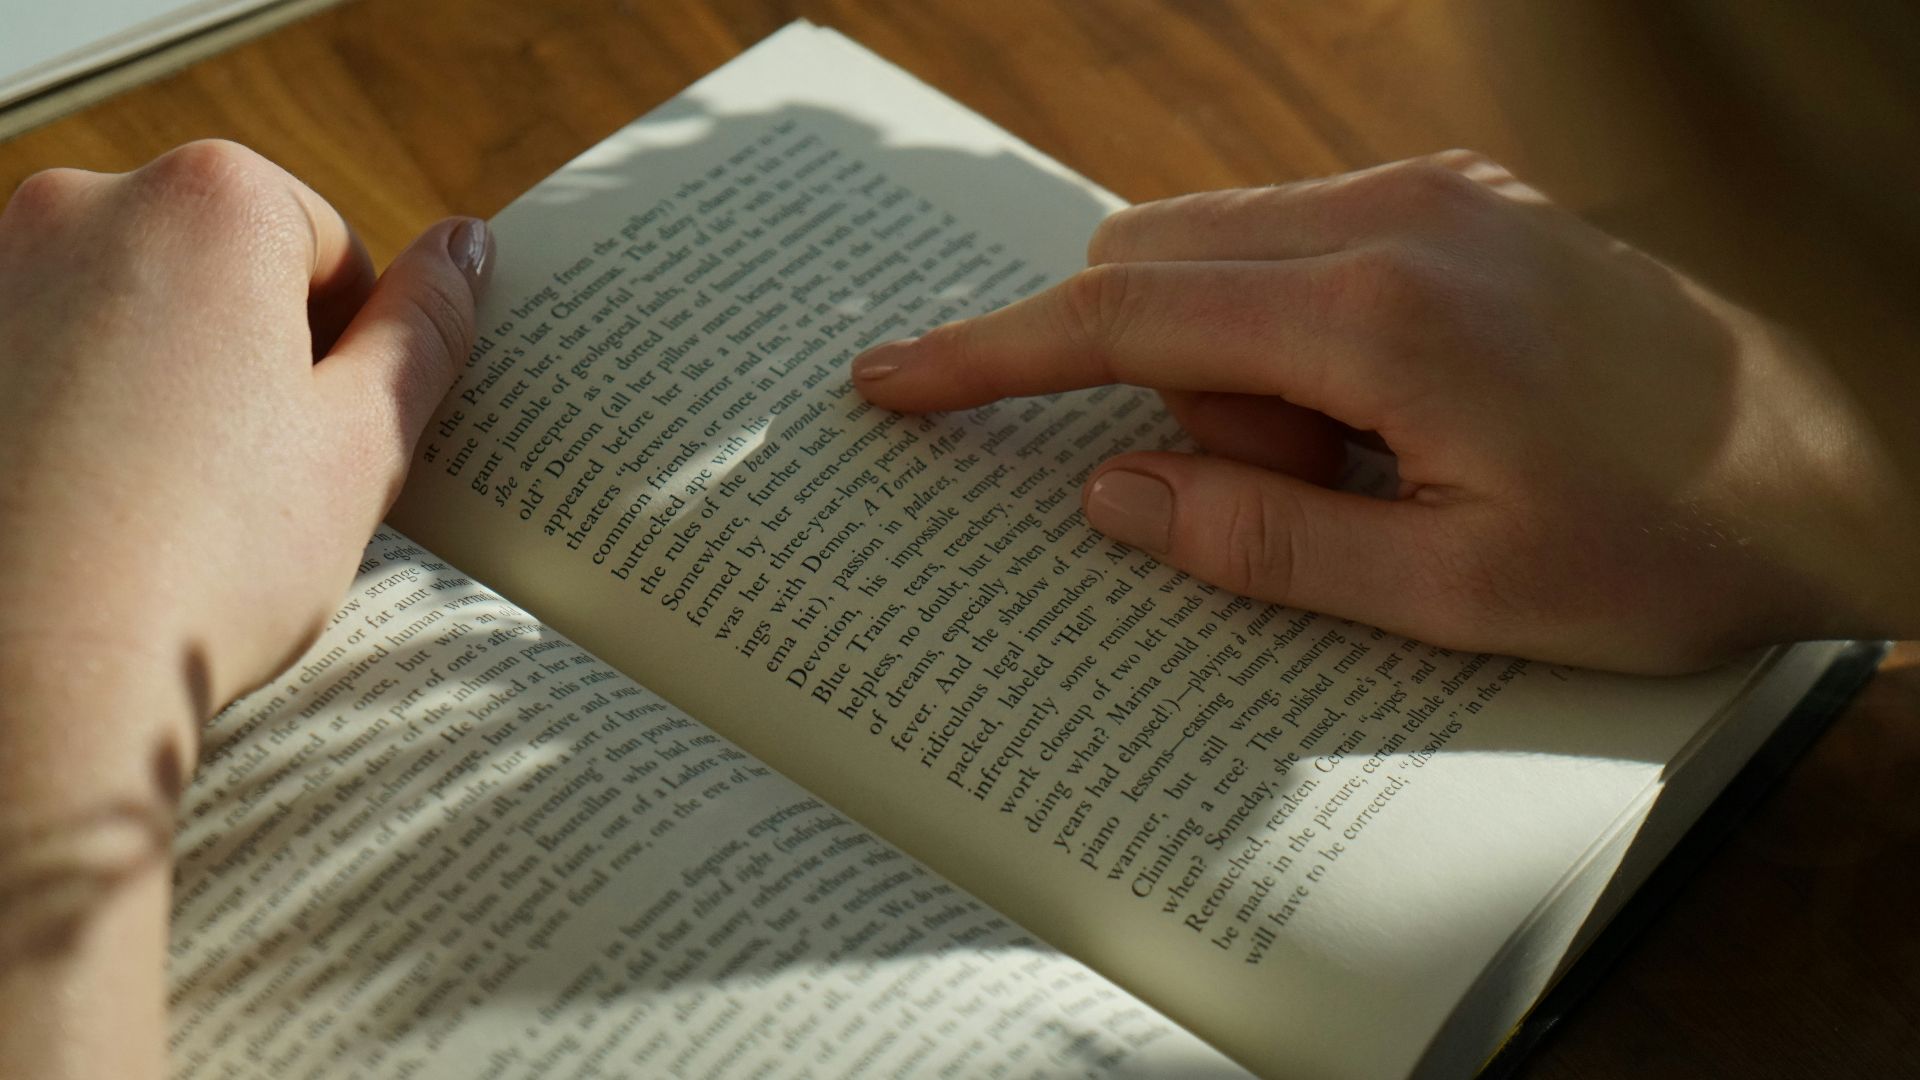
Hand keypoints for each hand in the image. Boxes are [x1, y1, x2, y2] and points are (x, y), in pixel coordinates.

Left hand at [0, 140, 486, 1077]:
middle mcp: (81, 203)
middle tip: (245, 506)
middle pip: (211, 275)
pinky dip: (51, 420)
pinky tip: (68, 517)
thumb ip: (432, 333)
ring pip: (111, 319)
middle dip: (242, 373)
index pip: (321, 253)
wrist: (7, 684)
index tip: (315, 462)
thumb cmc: (189, 573)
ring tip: (153, 528)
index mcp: (216, 208)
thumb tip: (481, 249)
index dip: (338, 369)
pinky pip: (21, 359)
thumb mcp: (359, 455)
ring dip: (149, 399)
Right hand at [853, 151, 1916, 672]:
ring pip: (1222, 252)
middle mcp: (1396, 217)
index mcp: (1380, 318)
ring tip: (1379, 466)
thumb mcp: (1457, 596)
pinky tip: (1395, 411)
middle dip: (1160, 387)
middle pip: (1155, 266)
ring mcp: (1433, 192)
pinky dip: (1289, 331)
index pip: (1123, 319)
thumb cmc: (1665, 541)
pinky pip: (1298, 243)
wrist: (1840, 455)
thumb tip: (1112, 494)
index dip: (989, 354)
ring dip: (1236, 366)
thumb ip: (1262, 542)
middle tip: (1291, 489)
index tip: (891, 379)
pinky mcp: (1461, 197)